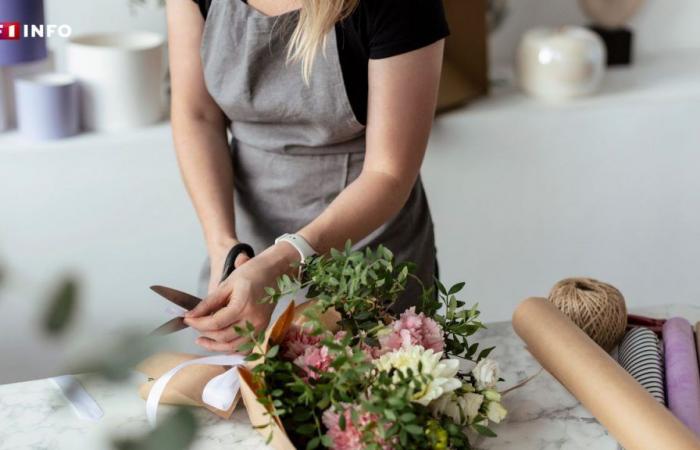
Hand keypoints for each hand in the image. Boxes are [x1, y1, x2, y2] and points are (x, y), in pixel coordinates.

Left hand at [184, 243, 298, 352]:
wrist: (274, 272)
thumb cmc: (251, 273)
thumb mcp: (226, 284)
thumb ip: (208, 303)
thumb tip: (191, 315)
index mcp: (243, 306)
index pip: (215, 323)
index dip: (198, 324)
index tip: (187, 319)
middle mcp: (253, 321)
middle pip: (222, 337)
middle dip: (204, 333)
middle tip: (194, 325)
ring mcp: (260, 327)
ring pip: (233, 347)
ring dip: (215, 345)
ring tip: (202, 339)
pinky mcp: (262, 330)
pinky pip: (244, 347)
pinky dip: (231, 348)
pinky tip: (221, 343)